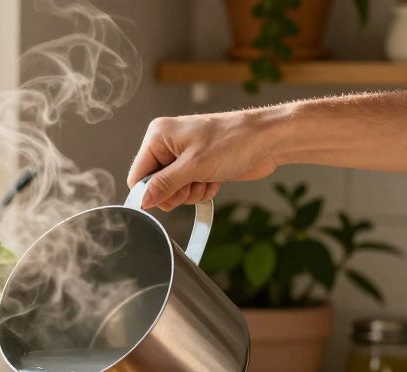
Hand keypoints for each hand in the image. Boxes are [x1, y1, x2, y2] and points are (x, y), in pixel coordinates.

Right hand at [128, 109, 286, 210]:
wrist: (268, 140)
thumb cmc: (233, 141)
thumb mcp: (193, 166)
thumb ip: (164, 185)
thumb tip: (142, 201)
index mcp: (158, 136)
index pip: (138, 175)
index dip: (151, 191)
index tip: (171, 194)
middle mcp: (168, 145)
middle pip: (155, 186)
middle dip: (176, 192)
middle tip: (194, 183)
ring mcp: (183, 156)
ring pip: (173, 191)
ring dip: (191, 192)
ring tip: (208, 178)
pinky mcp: (198, 166)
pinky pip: (189, 190)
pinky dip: (202, 190)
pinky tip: (215, 179)